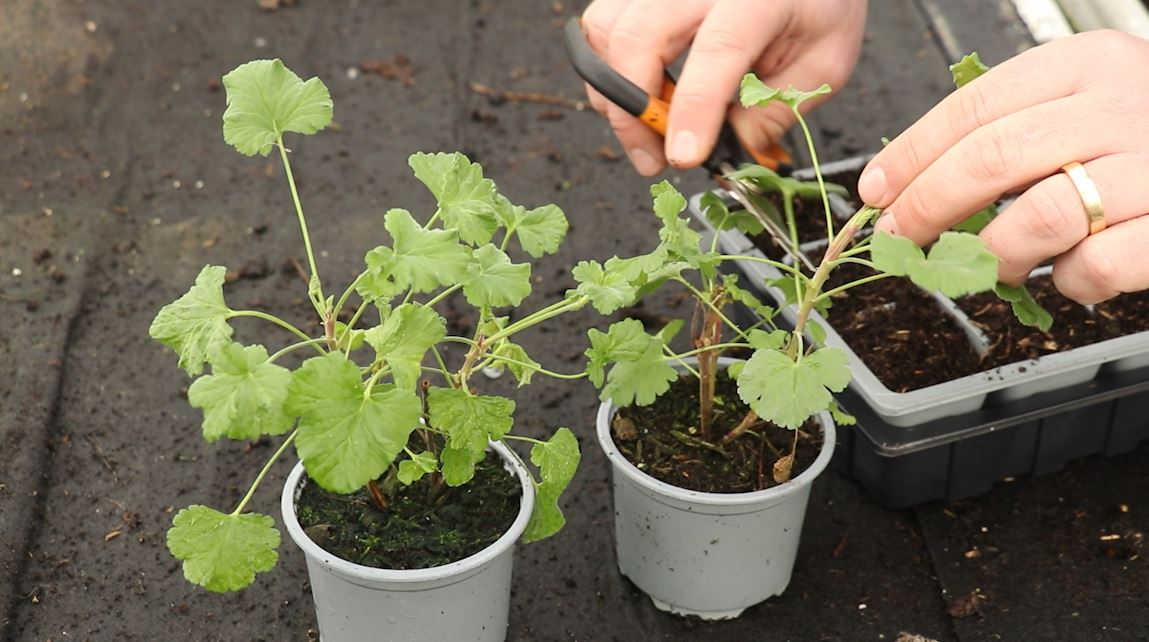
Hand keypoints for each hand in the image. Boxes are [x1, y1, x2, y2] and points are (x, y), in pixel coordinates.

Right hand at [581, 0, 866, 174]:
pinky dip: (608, 68)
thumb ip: (776, 110)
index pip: (717, 50)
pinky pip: (601, 25)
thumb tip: (727, 151)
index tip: (684, 156)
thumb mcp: (823, 66)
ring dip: (613, 92)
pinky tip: (638, 94)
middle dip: (634, 111)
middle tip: (655, 158)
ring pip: (606, 30)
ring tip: (646, 128)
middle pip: (640, 38)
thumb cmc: (816, 11)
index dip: (694, 109)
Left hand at [862, 30, 1148, 303]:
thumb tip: (908, 181)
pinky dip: (1069, 282)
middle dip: (925, 208)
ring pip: (1035, 217)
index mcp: (1084, 65)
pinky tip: (1072, 275)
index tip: (873, 193)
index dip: (910, 156)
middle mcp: (1119, 105)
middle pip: (987, 160)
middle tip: (899, 240)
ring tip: (987, 266)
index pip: (971, 108)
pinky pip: (1095, 266)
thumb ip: (1014, 127)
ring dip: (992, 255)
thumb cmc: (1147, 138)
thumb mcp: (1086, 103)